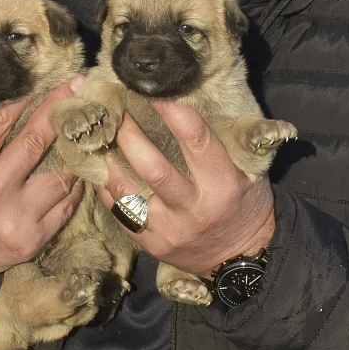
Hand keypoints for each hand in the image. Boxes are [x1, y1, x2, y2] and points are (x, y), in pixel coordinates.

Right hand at [0, 83, 83, 282]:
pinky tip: (79, 167)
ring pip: (58, 175)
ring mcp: (15, 219)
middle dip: (58, 108)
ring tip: (83, 126)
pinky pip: (64, 206)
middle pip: (35, 141)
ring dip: (73, 148)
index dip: (22, 96)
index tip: (41, 77)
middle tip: (78, 84)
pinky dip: (74, 185)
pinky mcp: (32, 240)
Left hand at [95, 101, 275, 277]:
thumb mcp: (249, 172)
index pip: (196, 140)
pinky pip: (119, 213)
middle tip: (114, 107)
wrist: (238, 261)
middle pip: (153, 167)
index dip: (173, 112)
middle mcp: (194, 209)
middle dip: (129, 134)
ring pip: (128, 192)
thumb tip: (192, 100)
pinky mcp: (150, 244)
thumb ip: (224, 143)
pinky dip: (105, 188)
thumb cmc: (244, 204)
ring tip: (98, 134)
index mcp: (223, 185)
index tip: (154, 88)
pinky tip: (99, 167)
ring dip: (109, 160)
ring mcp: (169, 230)